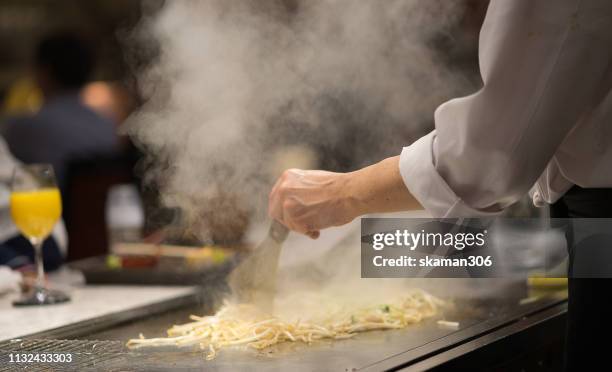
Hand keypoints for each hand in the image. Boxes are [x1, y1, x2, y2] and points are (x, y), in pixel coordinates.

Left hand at [268, 156, 420, 238]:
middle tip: (304, 225)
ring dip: (301, 227)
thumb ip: (298, 191)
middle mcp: (284, 187)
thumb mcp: (311, 182)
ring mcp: (287, 201)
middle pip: (276, 212)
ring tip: (317, 224)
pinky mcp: (293, 214)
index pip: (276, 198)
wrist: (350, 192)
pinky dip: (308, 232)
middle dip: (290, 221)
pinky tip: (318, 228)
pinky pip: (297, 229)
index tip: (292, 218)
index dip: (284, 211)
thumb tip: (291, 206)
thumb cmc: (338, 189)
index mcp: (288, 176)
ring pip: (287, 222)